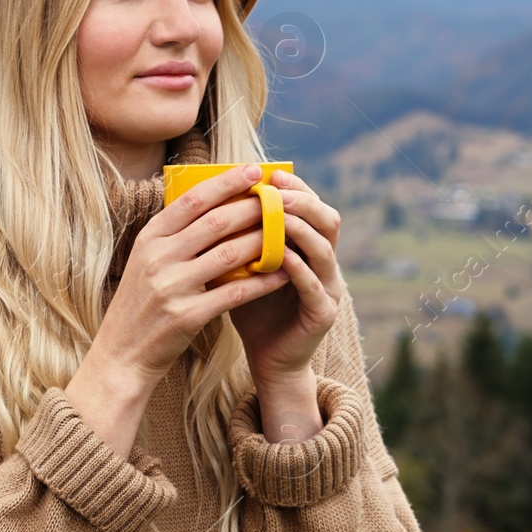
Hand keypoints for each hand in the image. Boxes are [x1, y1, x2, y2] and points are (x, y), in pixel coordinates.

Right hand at [99, 162, 294, 384]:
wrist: (122, 354)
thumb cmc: (141, 304)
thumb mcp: (147, 262)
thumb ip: (175, 236)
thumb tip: (215, 204)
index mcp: (149, 238)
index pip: (193, 200)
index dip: (226, 182)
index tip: (253, 170)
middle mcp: (158, 258)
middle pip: (216, 222)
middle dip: (253, 207)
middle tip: (279, 200)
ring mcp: (172, 287)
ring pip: (230, 254)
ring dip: (263, 241)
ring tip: (286, 233)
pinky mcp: (187, 316)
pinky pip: (235, 292)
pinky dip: (262, 281)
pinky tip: (282, 274)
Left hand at [226, 168, 343, 383]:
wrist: (265, 357)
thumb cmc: (249, 306)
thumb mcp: (240, 265)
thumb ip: (234, 237)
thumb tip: (203, 199)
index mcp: (307, 246)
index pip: (310, 205)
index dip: (294, 188)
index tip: (269, 174)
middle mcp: (324, 262)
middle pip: (327, 220)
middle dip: (303, 202)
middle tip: (276, 191)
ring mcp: (329, 288)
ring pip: (324, 250)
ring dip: (301, 231)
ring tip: (278, 216)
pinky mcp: (324, 314)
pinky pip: (315, 286)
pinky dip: (299, 270)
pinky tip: (282, 258)